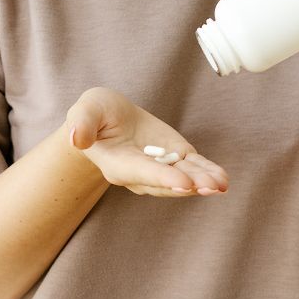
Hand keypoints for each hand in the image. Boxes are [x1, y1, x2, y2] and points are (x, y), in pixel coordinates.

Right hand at [67, 88, 228, 196]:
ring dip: (203, 182)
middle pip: (167, 181)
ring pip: (184, 178)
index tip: (183, 182)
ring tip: (221, 185)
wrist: (108, 119)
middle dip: (189, 184)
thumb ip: (81, 123)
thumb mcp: (85, 110)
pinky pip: (193, 168)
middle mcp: (141, 173)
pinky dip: (208, 173)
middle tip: (210, 187)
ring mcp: (161, 168)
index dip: (162, 177)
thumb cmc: (94, 114)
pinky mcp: (176, 159)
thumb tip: (76, 138)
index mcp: (118, 164)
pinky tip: (222, 179)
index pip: (142, 172)